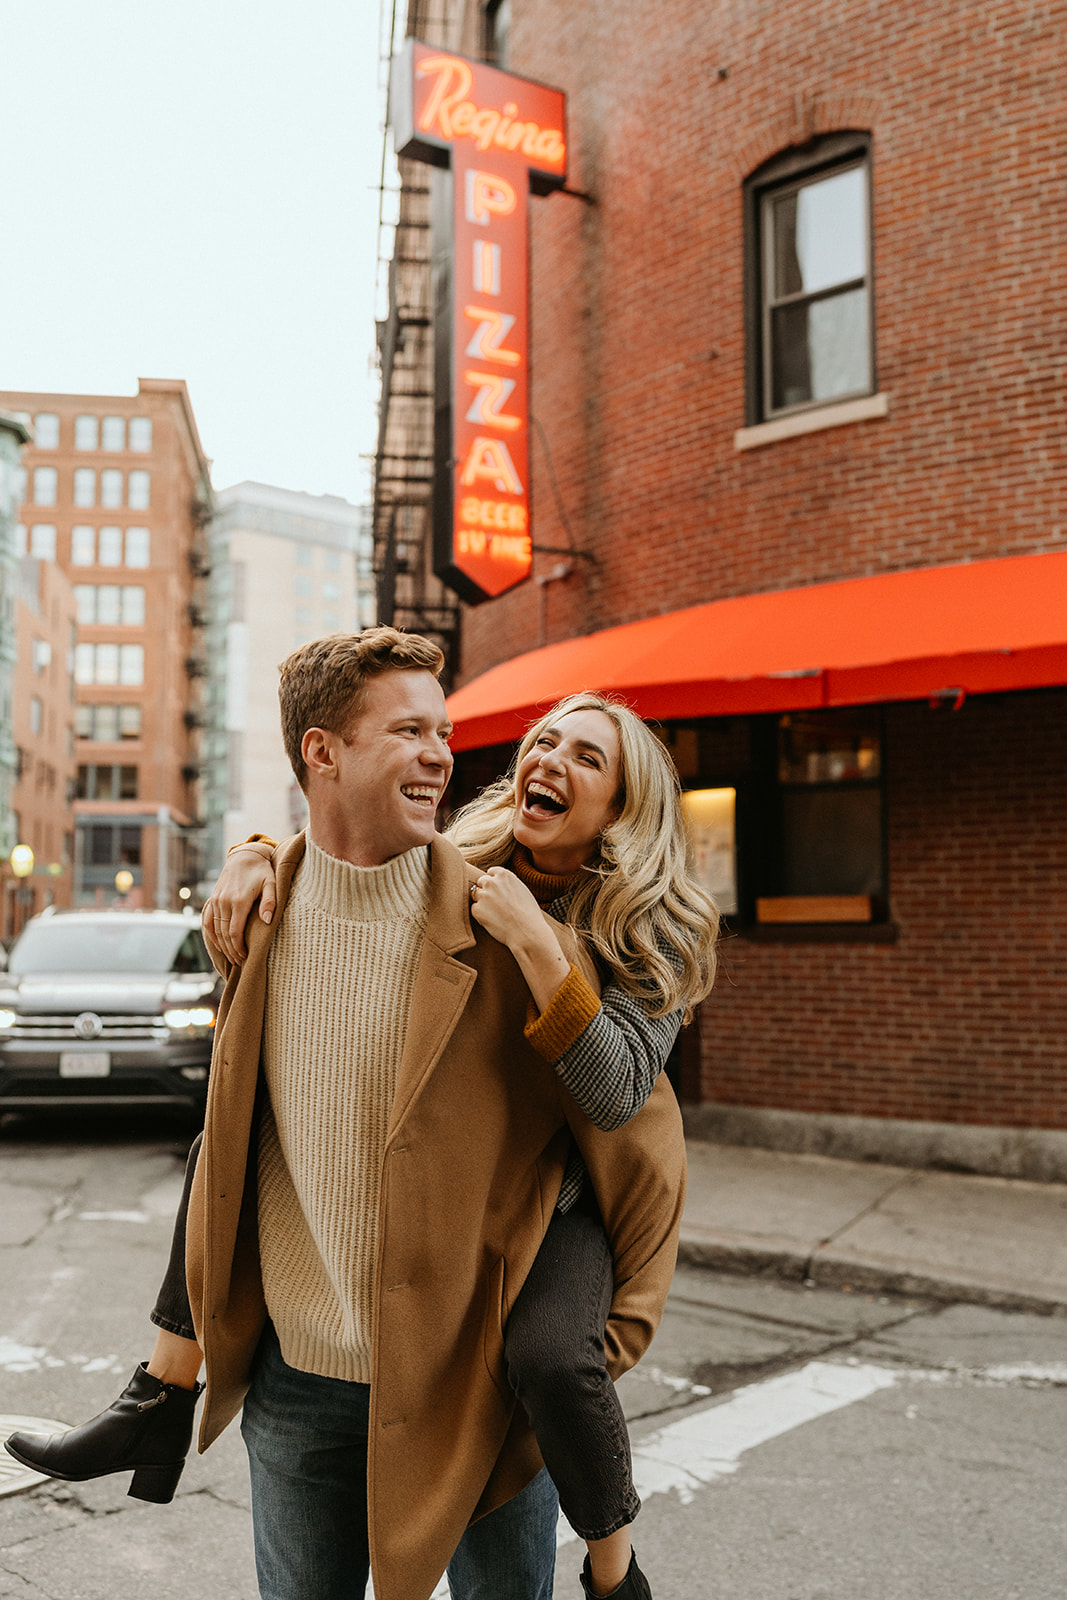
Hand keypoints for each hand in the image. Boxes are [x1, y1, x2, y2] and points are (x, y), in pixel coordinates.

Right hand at [201, 846, 276, 966]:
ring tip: (231, 956)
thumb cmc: (262, 871)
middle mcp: (224, 901)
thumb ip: (269, 902)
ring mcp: (216, 900)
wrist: (245, 856)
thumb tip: (267, 921)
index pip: (235, 932)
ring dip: (221, 945)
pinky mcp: (212, 899)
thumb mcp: (271, 884)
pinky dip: (210, 934)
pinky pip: (206, 920)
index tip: (245, 956)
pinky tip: (218, 944)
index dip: (238, 947)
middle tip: (239, 961)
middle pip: (224, 934)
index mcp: (239, 900)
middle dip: (231, 950)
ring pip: (214, 929)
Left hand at [468, 866, 545, 947]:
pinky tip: (494, 921)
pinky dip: (481, 915)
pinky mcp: (477, 910)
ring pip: (476, 895)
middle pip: (481, 882)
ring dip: (482, 902)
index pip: (491, 872)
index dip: (494, 882)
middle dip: (486, 890)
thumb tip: (499, 883)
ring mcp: (483, 896)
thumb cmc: (529, 913)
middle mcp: (491, 882)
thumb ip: (508, 883)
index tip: (498, 891)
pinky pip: (475, 910)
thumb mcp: (522, 890)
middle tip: (496, 904)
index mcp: (504, 875)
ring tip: (497, 914)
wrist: (527, 931)